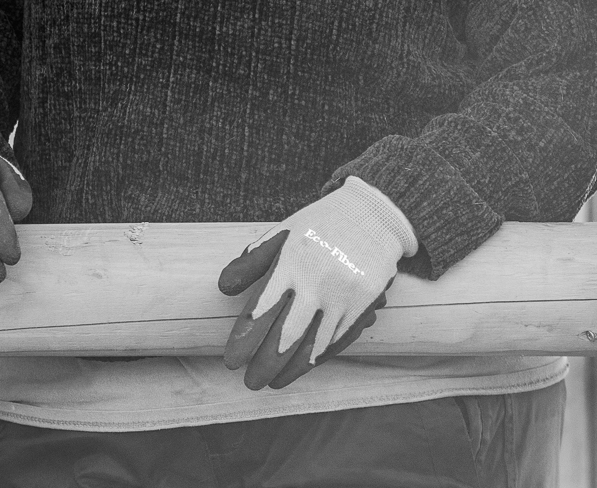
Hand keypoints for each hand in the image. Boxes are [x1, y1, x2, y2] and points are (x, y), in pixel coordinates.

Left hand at [218, 176, 416, 389]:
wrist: (373, 214)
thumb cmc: (320, 224)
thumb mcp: (283, 233)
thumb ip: (252, 261)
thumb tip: (223, 288)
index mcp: (291, 260)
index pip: (261, 309)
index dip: (244, 339)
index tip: (231, 361)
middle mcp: (317, 280)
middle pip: (285, 336)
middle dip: (264, 364)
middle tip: (249, 382)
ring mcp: (343, 295)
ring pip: (312, 346)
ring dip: (290, 370)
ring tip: (272, 382)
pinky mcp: (363, 305)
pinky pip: (336, 340)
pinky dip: (317, 359)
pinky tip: (302, 368)